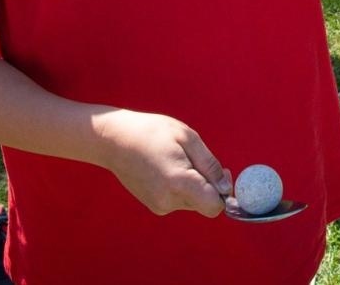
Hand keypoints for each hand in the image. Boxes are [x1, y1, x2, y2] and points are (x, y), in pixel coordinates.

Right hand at [98, 110, 229, 217]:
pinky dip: (180, 187)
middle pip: (204, 203)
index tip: (221, 172)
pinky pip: (179, 200)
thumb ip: (209, 165)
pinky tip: (166, 167)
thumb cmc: (151, 132)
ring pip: (192, 201)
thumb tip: (226, 187)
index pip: (214, 206)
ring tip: (175, 159)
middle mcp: (169, 201)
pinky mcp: (153, 205)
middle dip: (208, 184)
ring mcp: (159, 206)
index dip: (223, 192)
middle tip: (197, 158)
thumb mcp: (187, 138)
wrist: (114, 140)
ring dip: (193, 184)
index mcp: (179, 183)